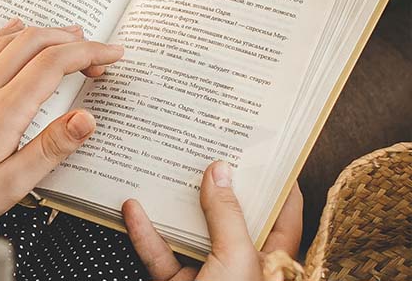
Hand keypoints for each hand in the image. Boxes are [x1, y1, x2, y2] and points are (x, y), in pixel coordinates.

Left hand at [0, 19, 124, 216]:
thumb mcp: (13, 183)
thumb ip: (51, 148)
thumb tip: (87, 119)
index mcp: (5, 112)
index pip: (54, 66)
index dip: (88, 53)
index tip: (113, 54)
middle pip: (33, 45)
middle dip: (70, 39)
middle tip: (98, 49)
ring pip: (7, 43)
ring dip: (42, 32)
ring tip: (68, 34)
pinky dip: (2, 34)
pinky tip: (13, 27)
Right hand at [122, 161, 303, 280]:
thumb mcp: (237, 258)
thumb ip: (227, 214)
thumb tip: (220, 171)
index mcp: (273, 261)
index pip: (284, 214)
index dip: (278, 182)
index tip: (266, 151)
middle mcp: (243, 266)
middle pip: (231, 218)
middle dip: (217, 186)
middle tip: (207, 150)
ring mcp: (209, 276)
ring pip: (190, 232)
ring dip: (173, 205)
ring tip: (165, 170)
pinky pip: (159, 254)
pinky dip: (144, 231)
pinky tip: (132, 208)